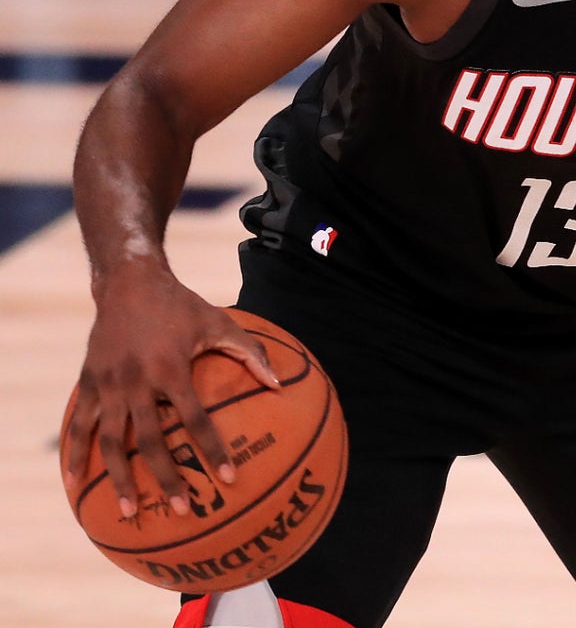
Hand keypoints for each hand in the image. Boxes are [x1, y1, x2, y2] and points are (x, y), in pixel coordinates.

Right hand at [62, 267, 279, 518]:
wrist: (128, 283)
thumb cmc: (182, 306)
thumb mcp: (221, 323)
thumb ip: (251, 354)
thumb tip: (280, 385)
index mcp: (172, 369)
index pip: (195, 419)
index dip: (212, 450)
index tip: (228, 479)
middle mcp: (137, 381)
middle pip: (150, 440)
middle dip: (167, 477)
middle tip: (185, 509)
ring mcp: (108, 385)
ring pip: (110, 441)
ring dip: (120, 479)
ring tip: (130, 513)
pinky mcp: (88, 384)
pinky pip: (78, 427)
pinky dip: (74, 456)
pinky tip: (73, 484)